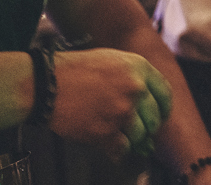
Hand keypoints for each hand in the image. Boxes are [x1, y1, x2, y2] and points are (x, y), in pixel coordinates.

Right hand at [48, 48, 172, 161]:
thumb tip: (149, 95)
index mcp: (139, 67)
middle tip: (135, 128)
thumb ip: (134, 74)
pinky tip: (109, 146)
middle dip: (146, 126)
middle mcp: (136, 88)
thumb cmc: (73, 70)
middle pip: (154, 117)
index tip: (159, 115)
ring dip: (130, 139)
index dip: (163, 107)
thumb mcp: (112, 59)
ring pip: (140, 135)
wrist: (45, 84)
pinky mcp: (107, 131)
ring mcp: (122, 111)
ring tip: (116, 134)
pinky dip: (117, 151)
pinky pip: (122, 149)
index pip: (165, 93)